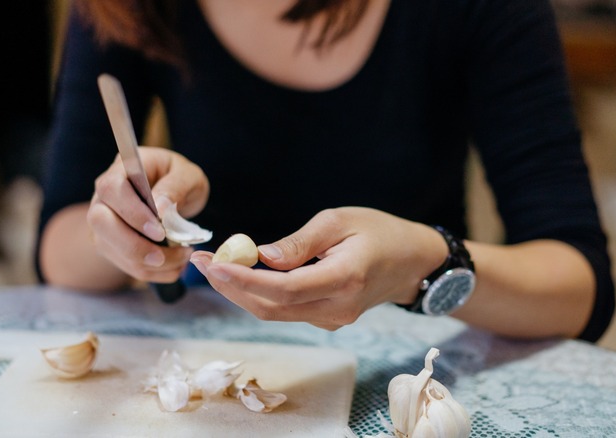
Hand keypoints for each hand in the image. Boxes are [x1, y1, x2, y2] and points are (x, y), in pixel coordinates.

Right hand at [87, 146, 208, 283]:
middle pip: (100, 221)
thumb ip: (175, 187)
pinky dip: (150, 272)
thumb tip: (159, 208)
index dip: (132, 213)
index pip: (112, 189)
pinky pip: (123, 263)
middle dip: (132, 245)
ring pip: (108, 247)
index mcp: (121, 169)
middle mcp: (104, 196)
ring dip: (145, 263)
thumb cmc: (180, 179)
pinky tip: (174, 267)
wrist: (175, 194)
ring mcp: (103, 222)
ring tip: (180, 259)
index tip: (160, 231)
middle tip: (162, 256)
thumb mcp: (188, 175)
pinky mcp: (110, 244)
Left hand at [190, 207, 446, 329]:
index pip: (283, 290)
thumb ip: (300, 242)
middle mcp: (336, 308)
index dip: (243, 280)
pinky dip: (260, 294)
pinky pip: (286, 310)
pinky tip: (243, 275)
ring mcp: (332, 319)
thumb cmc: (379, 232)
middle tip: (201, 262)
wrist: (414, 262)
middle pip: (271, 308)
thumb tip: (260, 256)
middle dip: (231, 288)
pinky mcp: (327, 319)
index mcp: (343, 279)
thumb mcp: (340, 221)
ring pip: (275, 313)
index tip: (212, 264)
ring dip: (241, 292)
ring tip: (213, 266)